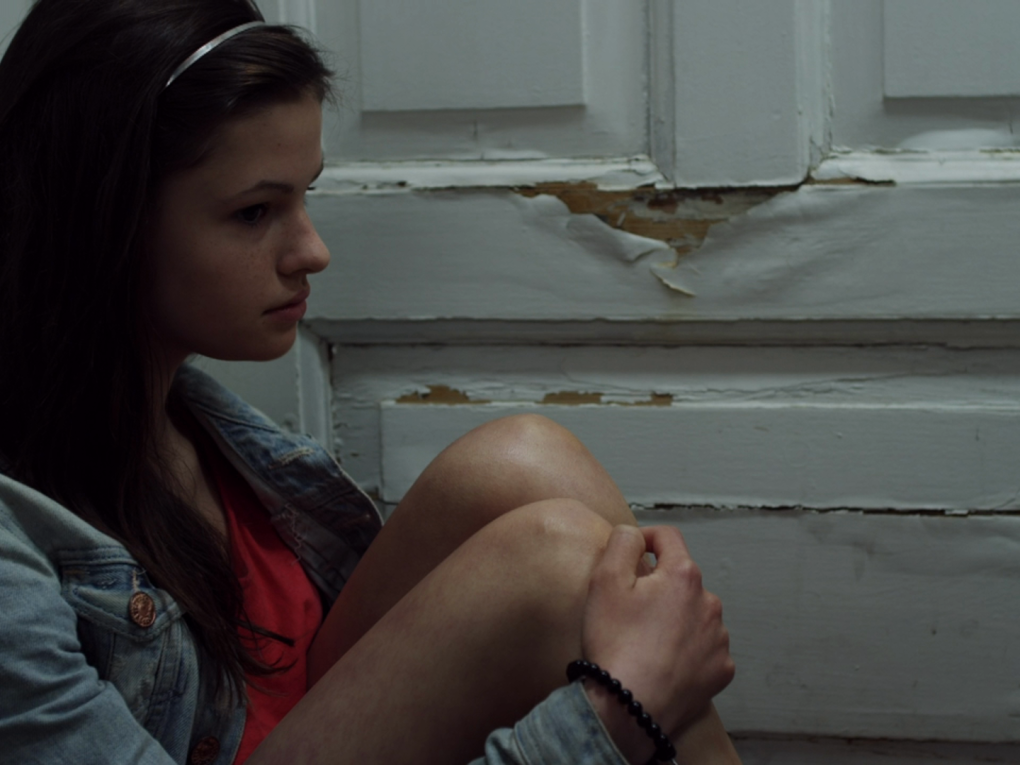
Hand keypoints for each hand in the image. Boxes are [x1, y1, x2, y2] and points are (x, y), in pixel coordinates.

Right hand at [580, 525, 733, 760]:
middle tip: (630, 608)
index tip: (629, 554)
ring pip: (694, 614)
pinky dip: (687, 650)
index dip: (645, 539)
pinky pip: (704, 648)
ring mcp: (718, 639)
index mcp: (684, 576)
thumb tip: (635, 533)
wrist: (627, 709)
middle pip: (682, 579)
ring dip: (675, 618)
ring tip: (646, 640)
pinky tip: (663, 662)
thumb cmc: (614, 644)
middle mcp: (710, 603)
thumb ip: (622, 542)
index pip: (668, 538)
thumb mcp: (605, 580)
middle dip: (659, 586)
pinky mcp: (721, 671)